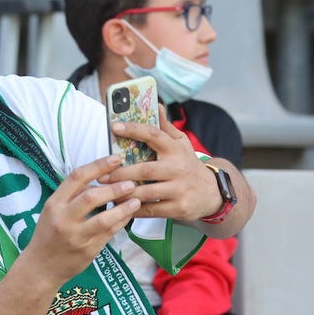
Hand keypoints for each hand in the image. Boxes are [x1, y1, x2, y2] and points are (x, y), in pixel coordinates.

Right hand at [18, 154, 139, 286]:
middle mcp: (63, 218)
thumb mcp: (52, 210)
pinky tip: (129, 215)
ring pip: (104, 219)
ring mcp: (76, 236)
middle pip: (91, 196)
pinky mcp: (88, 250)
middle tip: (131, 182)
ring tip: (136, 200)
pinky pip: (109, 233)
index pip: (76, 177)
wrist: (40, 267)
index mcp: (54, 204)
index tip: (116, 159)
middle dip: (114, 188)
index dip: (98, 165)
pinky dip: (121, 222)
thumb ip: (72, 195)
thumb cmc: (48, 234)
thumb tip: (98, 176)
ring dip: (123, 208)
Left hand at [99, 111, 222, 221]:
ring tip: (107, 193)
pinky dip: (134, 209)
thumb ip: (165, 127)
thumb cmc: (187, 165)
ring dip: (125, 193)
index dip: (133, 129)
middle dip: (121, 173)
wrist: (212, 193)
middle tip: (101, 176)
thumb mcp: (181, 144)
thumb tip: (156, 104)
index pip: (154, 135)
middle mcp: (178, 168)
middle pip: (145, 169)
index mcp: (175, 149)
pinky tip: (121, 206)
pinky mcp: (179, 207)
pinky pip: (151, 210)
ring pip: (146, 192)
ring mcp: (179, 189)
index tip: (114, 127)